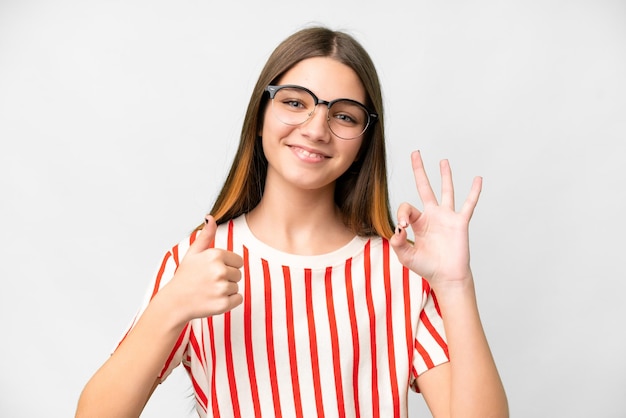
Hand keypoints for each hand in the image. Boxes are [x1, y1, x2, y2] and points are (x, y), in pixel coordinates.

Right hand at [160, 215, 243, 320]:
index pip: (238, 261)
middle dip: (227, 278)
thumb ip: (206, 235)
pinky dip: (229, 301)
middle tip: (209, 282)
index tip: (213, 271)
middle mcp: (220, 270)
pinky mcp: (223, 304)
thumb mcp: (193, 253)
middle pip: (238, 274)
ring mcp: (221, 288)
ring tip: (209, 291)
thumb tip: (210, 216)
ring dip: (226, 290)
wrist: (174, 302)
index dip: (227, 266)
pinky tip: (214, 300)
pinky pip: (238, 299)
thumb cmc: (185, 276)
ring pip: (237, 287)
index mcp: (215, 255)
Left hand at [389, 151, 481, 286]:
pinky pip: (468, 204)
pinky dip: (474, 192)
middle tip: (415, 153)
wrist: (446, 277)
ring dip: (445, 175)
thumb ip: (398, 244)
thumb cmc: (427, 267)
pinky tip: (477, 179)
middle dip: (419, 170)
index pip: (406, 207)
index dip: (402, 213)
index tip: (402, 226)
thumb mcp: (406, 256)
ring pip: (446, 191)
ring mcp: (447, 217)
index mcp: (418, 222)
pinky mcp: (460, 223)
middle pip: (424, 187)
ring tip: (443, 161)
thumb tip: (396, 230)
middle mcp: (432, 216)